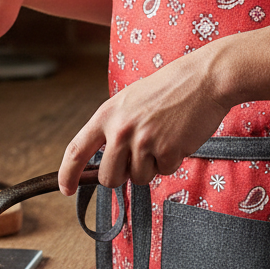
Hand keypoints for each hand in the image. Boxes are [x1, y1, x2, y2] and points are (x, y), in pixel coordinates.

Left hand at [58, 47, 231, 194]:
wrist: (203, 80)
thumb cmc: (167, 90)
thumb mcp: (128, 102)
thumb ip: (113, 128)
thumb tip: (105, 161)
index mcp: (107, 115)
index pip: (77, 150)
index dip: (68, 174)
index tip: (66, 188)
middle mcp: (121, 129)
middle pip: (108, 177)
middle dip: (121, 177)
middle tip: (137, 159)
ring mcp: (144, 141)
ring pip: (138, 178)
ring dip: (151, 166)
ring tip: (162, 138)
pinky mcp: (167, 151)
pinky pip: (164, 172)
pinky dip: (171, 161)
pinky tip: (177, 138)